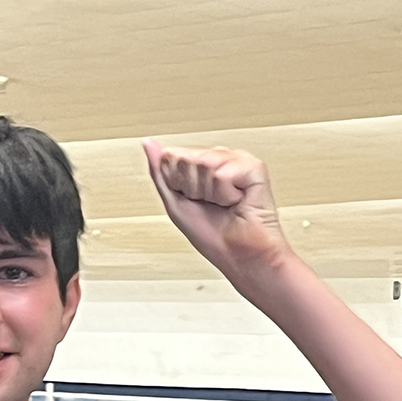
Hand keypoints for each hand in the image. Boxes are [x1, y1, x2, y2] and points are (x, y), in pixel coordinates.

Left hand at [142, 139, 291, 279]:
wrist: (239, 256)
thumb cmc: (213, 236)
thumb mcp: (175, 204)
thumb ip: (160, 172)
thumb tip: (147, 143)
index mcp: (201, 164)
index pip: (172, 156)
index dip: (177, 185)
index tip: (193, 201)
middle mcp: (219, 158)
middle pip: (186, 159)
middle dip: (193, 189)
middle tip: (210, 204)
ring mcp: (237, 160)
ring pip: (204, 164)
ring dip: (210, 194)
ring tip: (225, 204)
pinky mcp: (253, 167)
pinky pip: (223, 174)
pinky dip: (225, 195)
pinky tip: (237, 201)